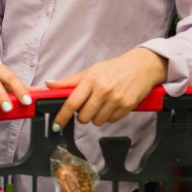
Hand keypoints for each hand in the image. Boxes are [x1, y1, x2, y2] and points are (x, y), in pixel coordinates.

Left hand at [46, 48, 167, 130]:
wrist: (142, 66)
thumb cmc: (115, 68)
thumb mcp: (91, 71)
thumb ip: (69, 81)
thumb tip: (49, 84)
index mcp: (91, 80)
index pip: (71, 103)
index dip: (62, 116)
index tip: (57, 124)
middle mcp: (103, 90)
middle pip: (84, 117)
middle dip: (82, 115)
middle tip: (87, 106)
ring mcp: (116, 99)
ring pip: (97, 121)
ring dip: (96, 117)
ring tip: (102, 104)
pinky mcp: (127, 106)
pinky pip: (111, 121)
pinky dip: (109, 116)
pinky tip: (112, 105)